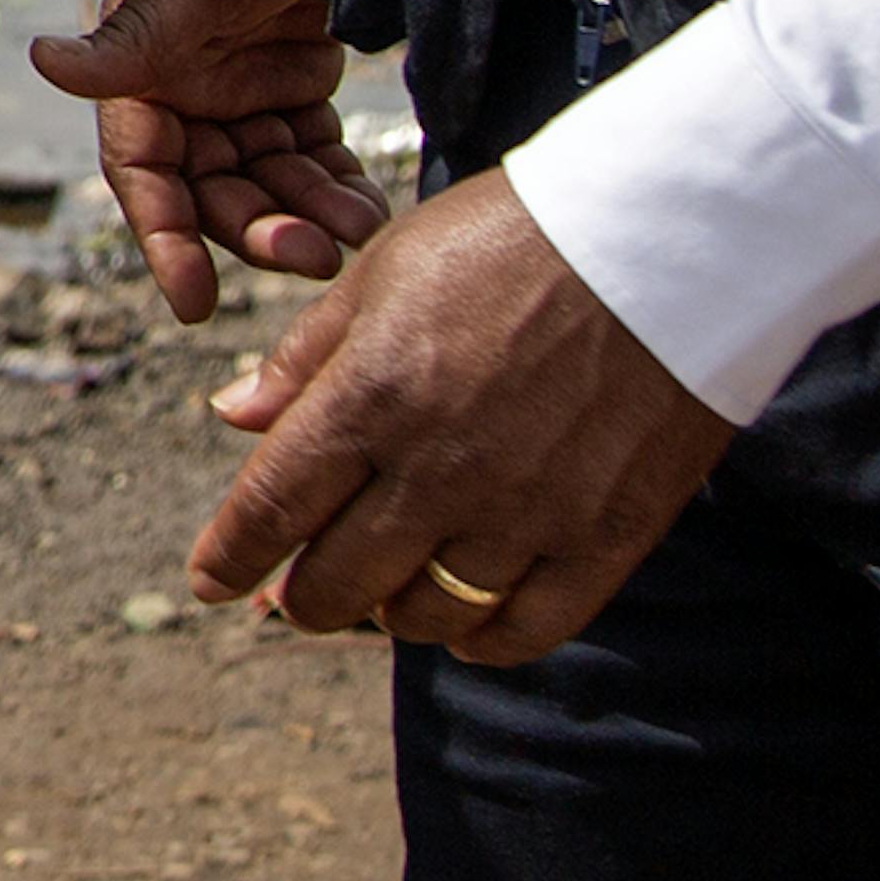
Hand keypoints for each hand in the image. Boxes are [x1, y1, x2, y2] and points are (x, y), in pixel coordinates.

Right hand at [32, 0, 378, 317]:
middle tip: (316, 255)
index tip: (195, 300)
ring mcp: (241, 87)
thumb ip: (132, 33)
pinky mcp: (296, 81)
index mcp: (144, 65)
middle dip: (258, 228)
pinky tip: (371, 203)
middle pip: (213, 188)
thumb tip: (44, 63)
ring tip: (360, 228)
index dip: (165, 237)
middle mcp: (185, 87)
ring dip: (307, 212)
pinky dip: (338, 184)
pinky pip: (314, 154)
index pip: (145, 170)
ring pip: (268, 180)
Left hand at [181, 173, 730, 664]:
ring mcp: (527, 511)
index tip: (207, 581)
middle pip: (339, 583)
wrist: (671, 242)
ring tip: (387, 593)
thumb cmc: (512, 240)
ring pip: (426, 616)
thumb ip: (306, 358)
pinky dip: (483, 640)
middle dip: (303, 600)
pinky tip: (467, 624)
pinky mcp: (608, 537)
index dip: (231, 555)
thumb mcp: (384, 273)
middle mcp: (441, 467)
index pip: (272, 507)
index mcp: (372, 395)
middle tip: (298, 596)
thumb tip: (230, 416)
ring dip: (391, 615)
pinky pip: (526, 630)